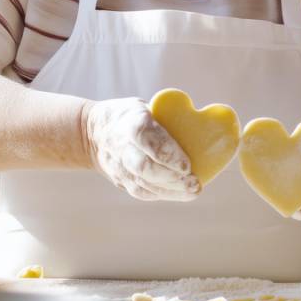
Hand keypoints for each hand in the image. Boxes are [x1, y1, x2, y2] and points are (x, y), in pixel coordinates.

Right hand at [82, 98, 198, 201]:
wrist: (91, 133)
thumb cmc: (130, 116)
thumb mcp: (144, 106)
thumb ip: (168, 114)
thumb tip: (208, 123)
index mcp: (129, 122)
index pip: (146, 137)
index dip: (167, 152)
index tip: (187, 164)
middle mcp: (121, 146)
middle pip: (143, 167)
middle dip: (171, 177)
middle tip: (195, 182)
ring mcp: (118, 166)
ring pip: (142, 184)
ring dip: (170, 190)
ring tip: (193, 190)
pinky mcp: (119, 180)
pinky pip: (141, 192)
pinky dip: (162, 194)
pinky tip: (181, 193)